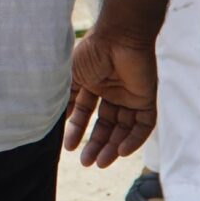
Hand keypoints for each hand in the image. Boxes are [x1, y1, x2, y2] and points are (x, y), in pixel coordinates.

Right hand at [66, 29, 158, 166]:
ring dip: (112, 147)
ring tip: (100, 163)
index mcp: (91, 84)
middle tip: (86, 163)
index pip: (84, 113)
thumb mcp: (70, 76)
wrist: (119, 37)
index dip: (77, 131)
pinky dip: (133, 139)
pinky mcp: (146, 98)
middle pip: (105, 125)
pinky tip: (120, 151)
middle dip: (95, 144)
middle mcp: (111, 92)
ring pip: (123, 128)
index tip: (68, 147)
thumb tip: (52, 118)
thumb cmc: (92, 51)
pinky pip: (143, 124)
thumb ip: (64, 96)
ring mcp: (129, 96)